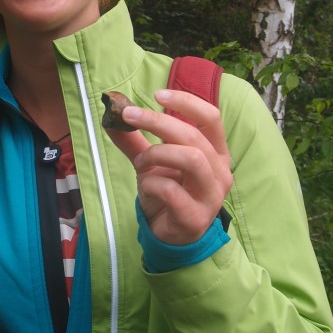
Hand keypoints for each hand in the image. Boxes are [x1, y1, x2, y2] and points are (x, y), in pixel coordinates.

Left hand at [105, 89, 231, 245]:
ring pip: (191, 159)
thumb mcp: (150, 163)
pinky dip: (151, 184)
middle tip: (129, 116)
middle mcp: (220, 171)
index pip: (211, 118)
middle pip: (194, 135)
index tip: (158, 95)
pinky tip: (145, 188)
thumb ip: (135, 141)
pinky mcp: (196, 217)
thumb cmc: (167, 195)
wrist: (170, 237)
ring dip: (157, 154)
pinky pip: (172, 190)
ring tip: (140, 163)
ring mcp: (211, 196)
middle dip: (158, 121)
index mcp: (215, 152)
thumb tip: (112, 115)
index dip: (186, 102)